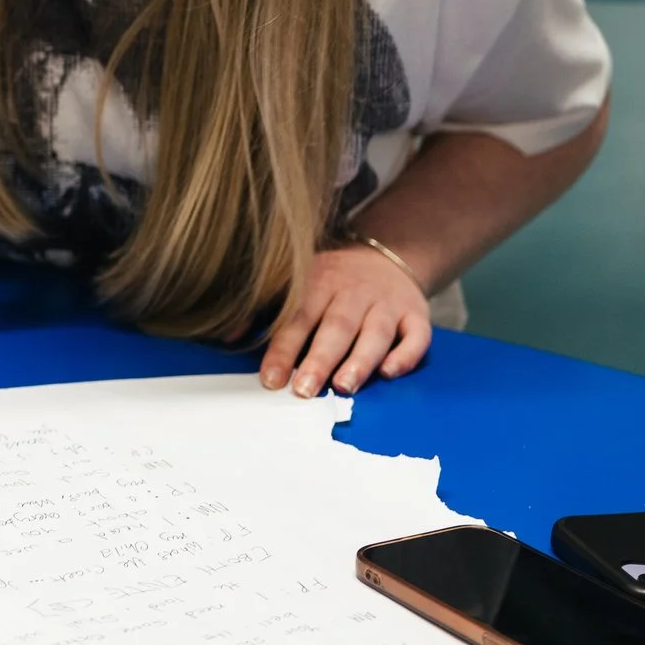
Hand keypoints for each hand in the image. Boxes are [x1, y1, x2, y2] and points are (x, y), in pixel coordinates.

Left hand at [259, 244, 431, 396]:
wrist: (385, 254)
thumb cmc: (332, 279)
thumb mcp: (296, 282)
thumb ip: (264, 309)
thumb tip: (228, 336)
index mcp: (319, 283)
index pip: (298, 318)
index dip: (283, 349)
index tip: (271, 379)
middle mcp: (354, 292)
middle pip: (337, 327)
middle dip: (319, 359)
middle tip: (305, 390)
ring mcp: (387, 303)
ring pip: (375, 332)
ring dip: (360, 360)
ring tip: (344, 386)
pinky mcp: (416, 314)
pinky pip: (416, 336)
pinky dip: (406, 355)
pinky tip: (390, 372)